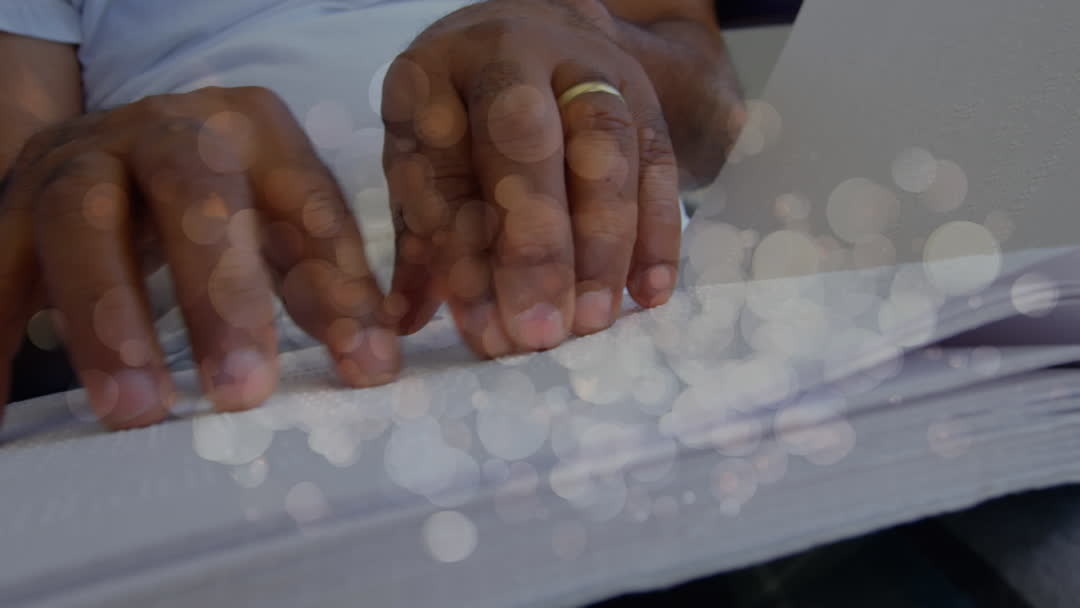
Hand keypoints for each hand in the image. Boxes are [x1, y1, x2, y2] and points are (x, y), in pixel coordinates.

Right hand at [0, 86, 399, 428]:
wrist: (119, 143)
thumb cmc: (226, 190)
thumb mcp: (288, 219)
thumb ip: (333, 284)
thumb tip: (373, 367)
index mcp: (249, 126)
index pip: (304, 202)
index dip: (335, 286)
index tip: (362, 366)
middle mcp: (159, 127)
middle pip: (189, 186)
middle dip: (217, 292)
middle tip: (241, 393)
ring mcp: (76, 159)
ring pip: (78, 220)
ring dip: (105, 320)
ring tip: (134, 411)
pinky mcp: (12, 202)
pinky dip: (1, 333)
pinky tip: (5, 405)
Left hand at [382, 0, 682, 356]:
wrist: (535, 32)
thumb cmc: (459, 116)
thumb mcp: (420, 159)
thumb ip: (420, 236)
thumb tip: (409, 322)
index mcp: (437, 72)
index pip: (448, 162)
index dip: (464, 252)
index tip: (481, 328)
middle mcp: (515, 56)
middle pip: (527, 143)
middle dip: (536, 246)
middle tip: (541, 332)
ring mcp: (589, 71)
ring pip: (605, 151)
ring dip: (602, 247)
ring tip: (591, 321)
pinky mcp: (645, 99)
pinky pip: (660, 165)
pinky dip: (657, 234)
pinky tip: (648, 294)